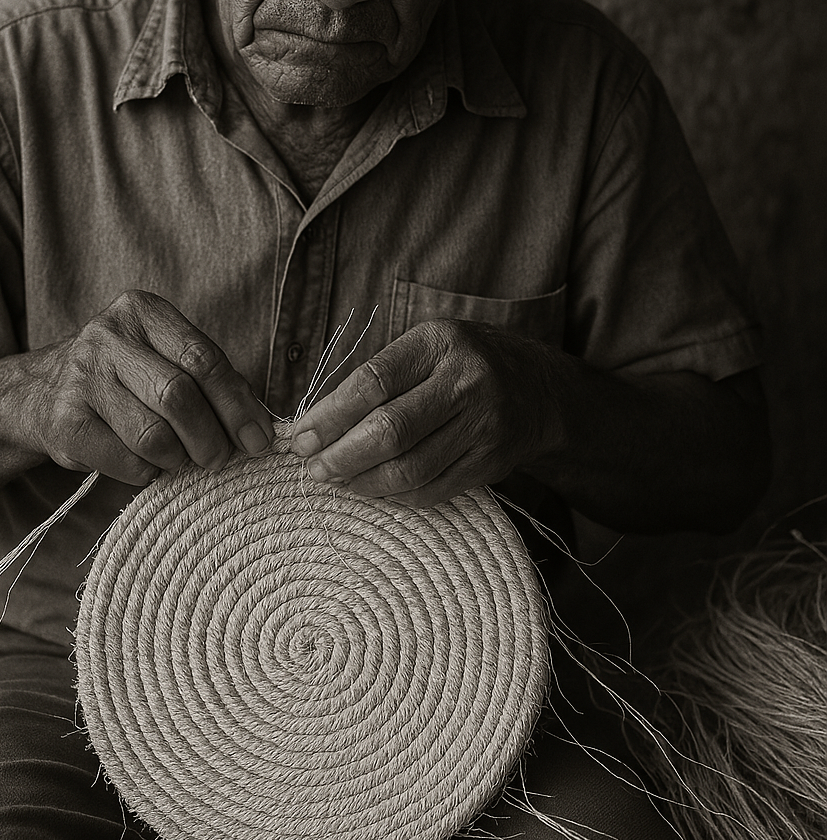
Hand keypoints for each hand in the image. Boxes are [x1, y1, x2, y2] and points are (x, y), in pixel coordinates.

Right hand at [14, 291, 272, 485]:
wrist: (40, 394)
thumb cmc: (124, 378)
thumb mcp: (162, 358)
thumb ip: (209, 378)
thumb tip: (260, 426)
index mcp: (142, 311)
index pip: (203, 357)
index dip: (237, 404)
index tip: (259, 439)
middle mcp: (107, 336)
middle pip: (179, 395)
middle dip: (211, 437)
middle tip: (219, 458)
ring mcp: (81, 378)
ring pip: (154, 435)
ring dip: (178, 458)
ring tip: (180, 458)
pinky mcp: (64, 422)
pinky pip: (127, 461)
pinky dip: (147, 472)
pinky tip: (145, 463)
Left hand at [289, 320, 566, 505]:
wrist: (539, 389)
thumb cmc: (461, 364)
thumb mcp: (424, 347)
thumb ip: (376, 378)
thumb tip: (315, 424)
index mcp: (438, 344)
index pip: (373, 382)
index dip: (331, 416)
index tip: (300, 437)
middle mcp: (466, 382)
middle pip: (390, 431)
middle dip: (341, 456)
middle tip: (314, 468)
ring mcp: (483, 426)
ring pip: (409, 469)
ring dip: (362, 482)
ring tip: (338, 479)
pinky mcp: (491, 463)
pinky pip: (432, 490)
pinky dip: (394, 495)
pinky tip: (374, 488)